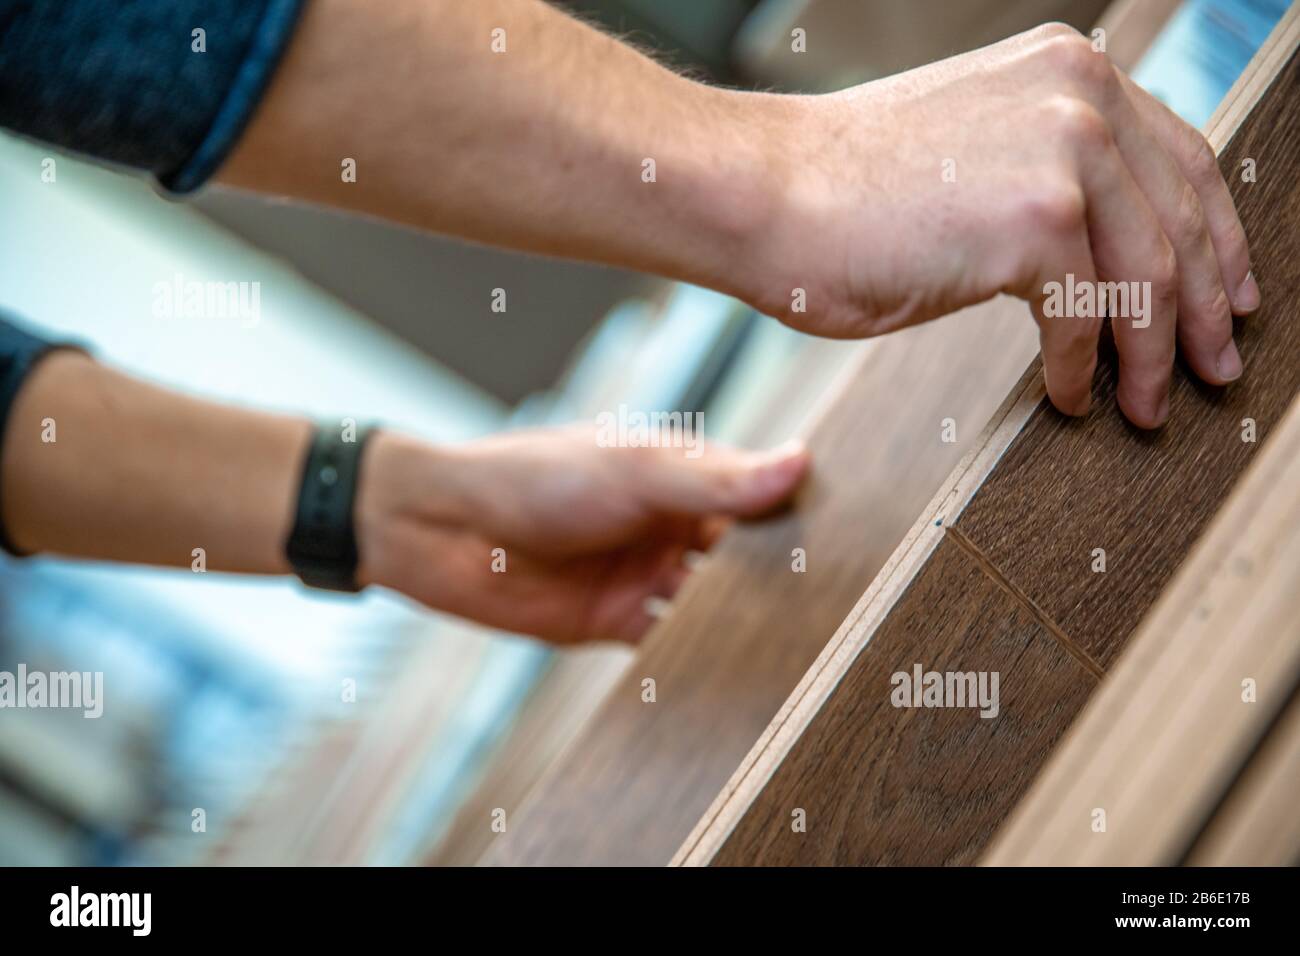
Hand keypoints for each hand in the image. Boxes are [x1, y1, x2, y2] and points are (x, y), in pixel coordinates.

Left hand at [356, 427, 809, 643]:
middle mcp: (672, 524)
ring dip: (747, 621)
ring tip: (807, 646)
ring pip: (716, 603)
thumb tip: (800, 461)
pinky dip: (700, 655)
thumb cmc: (534, 475)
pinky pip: (672, 642)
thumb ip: (716, 480)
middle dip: (784, 578)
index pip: (760, 495)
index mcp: (682, 474)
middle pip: (747, 556)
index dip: (802, 515)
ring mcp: (647, 573)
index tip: (857, 539)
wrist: (447, 529)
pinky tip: (738, 673)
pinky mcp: (618, 620)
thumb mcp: (634, 470)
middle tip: (845, 605)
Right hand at [740, 23, 1257, 427]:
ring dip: (1150, 357)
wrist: (762, 196)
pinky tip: (1066, 394)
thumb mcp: (971, 155)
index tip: (1225, 294)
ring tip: (1144, 405)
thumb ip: (1043, 175)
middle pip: (1182, 221)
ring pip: (1148, 276)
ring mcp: (1063, 151)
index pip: (1180, 161)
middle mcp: (1079, 94)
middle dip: (1202, 312)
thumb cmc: (839, 191)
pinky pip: (1088, 317)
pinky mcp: (1036, 220)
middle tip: (1212, 369)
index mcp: (1065, 71)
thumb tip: (1100, 253)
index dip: (1216, 240)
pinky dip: (1081, 369)